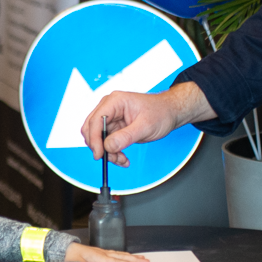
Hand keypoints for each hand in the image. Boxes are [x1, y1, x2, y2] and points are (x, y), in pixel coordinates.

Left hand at [65, 244, 150, 261]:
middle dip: (135, 260)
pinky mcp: (100, 253)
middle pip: (122, 257)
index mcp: (97, 258)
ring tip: (143, 259)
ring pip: (120, 255)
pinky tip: (129, 256)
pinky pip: (116, 254)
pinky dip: (125, 255)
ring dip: (133, 257)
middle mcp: (102, 254)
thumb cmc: (68, 258)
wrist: (62, 249)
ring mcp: (102, 252)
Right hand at [83, 84, 214, 165]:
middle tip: (111, 158)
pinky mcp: (115, 128)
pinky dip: (112, 153)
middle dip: (100, 147)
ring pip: (98, 139)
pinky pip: (106, 143)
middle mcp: (109, 108)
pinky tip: (123, 158)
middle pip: (92, 129)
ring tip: (122, 159)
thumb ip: (126, 136)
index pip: (96, 120)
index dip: (94, 138)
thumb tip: (108, 146)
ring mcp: (111, 118)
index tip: (99, 154)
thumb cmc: (161, 112)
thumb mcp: (145, 126)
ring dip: (108, 152)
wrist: (169, 113)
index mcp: (115, 101)